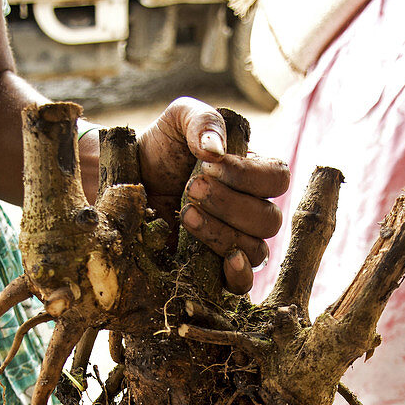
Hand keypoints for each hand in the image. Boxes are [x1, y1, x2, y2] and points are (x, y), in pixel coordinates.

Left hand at [137, 97, 289, 293]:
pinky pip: (243, 284)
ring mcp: (236, 241)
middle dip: (229, 204)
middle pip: (268, 219)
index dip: (248, 175)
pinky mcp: (214, 268)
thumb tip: (215, 149)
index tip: (209, 165)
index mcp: (254, 173)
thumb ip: (202, 121)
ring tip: (185, 213)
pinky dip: (240, 274)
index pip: (277, 178)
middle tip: (191, 188)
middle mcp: (252, 209)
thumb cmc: (160, 148)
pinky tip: (225, 259)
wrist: (126, 180)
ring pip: (256, 249)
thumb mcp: (179, 120)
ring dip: (222, 232)